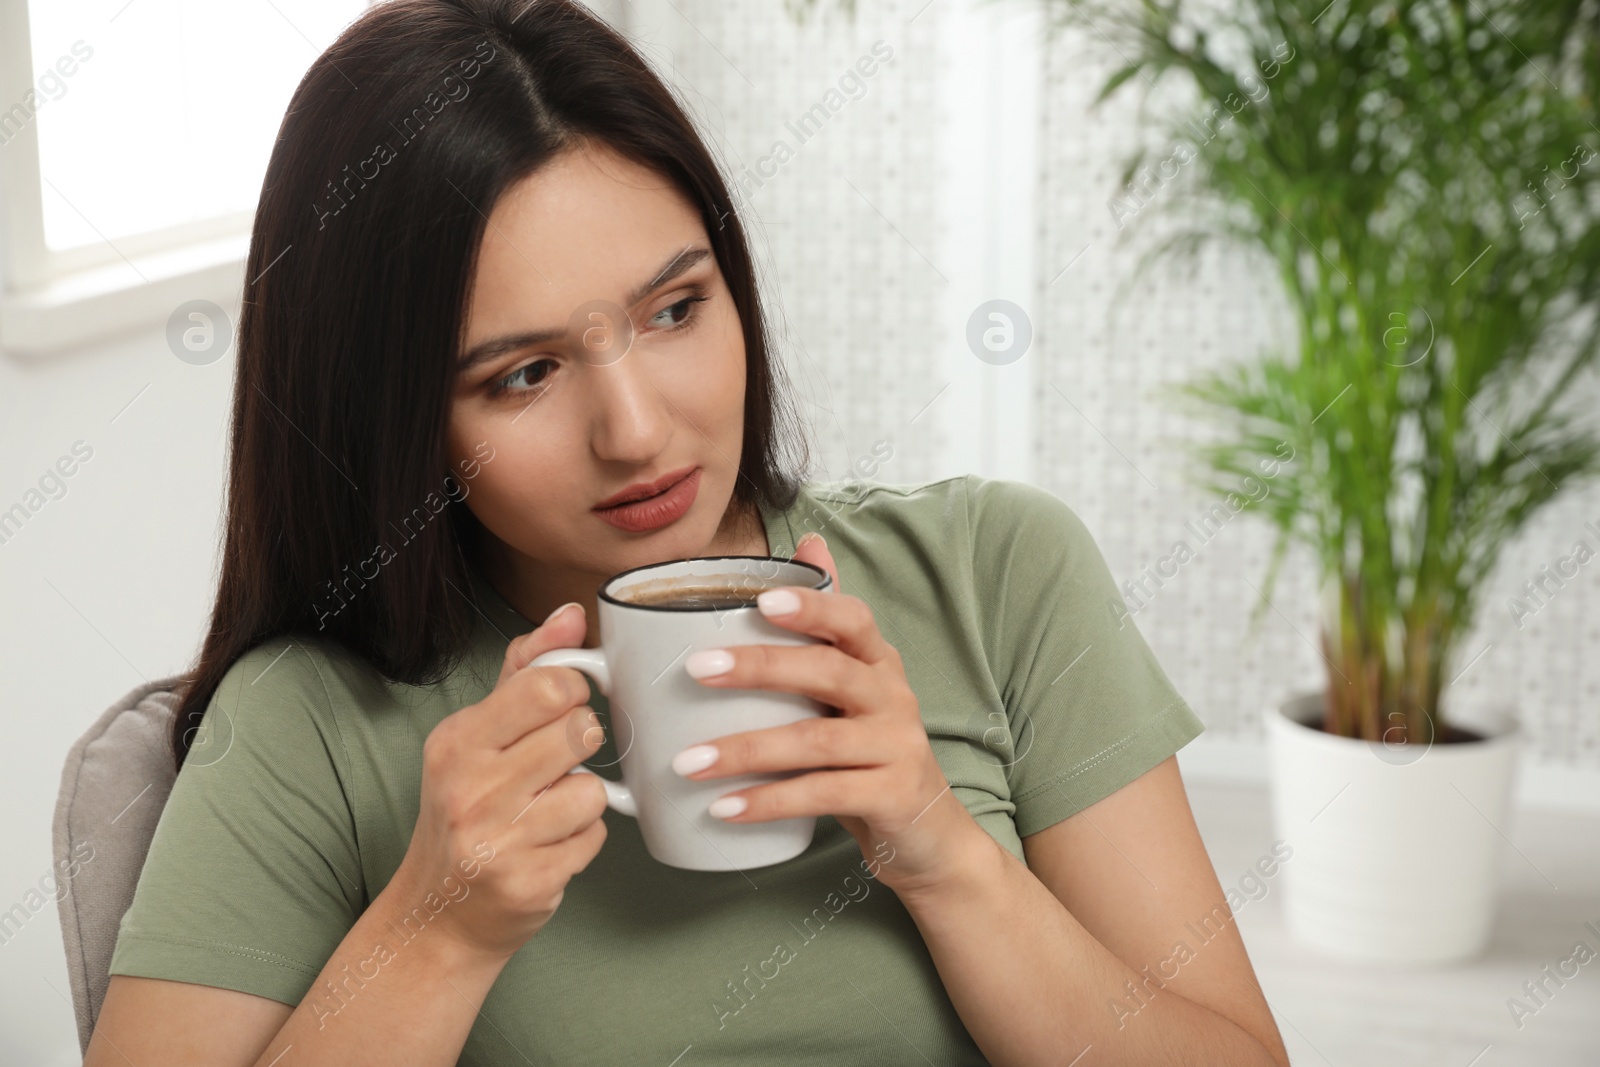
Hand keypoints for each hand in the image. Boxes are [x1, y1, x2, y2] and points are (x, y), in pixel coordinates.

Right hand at [390, 602, 608, 962]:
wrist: (438, 914)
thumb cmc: (466, 811)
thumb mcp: (477, 735)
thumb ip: (526, 670)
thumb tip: (571, 614)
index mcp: (457, 740)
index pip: (548, 685)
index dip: (574, 692)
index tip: (564, 706)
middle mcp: (469, 788)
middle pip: (579, 732)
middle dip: (581, 745)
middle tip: (557, 763)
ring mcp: (497, 840)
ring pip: (592, 790)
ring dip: (582, 800)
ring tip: (548, 811)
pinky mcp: (529, 882)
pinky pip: (594, 839)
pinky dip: (582, 841)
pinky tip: (548, 846)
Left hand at [673, 533, 986, 900]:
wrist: (928, 834)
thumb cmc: (871, 752)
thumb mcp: (852, 687)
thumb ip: (826, 623)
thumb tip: (810, 540)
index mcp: (877, 662)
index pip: (851, 619)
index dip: (810, 606)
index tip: (758, 603)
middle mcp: (892, 697)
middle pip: (828, 672)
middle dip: (759, 668)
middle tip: (696, 671)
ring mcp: (897, 747)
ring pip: (817, 741)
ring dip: (747, 750)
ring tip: (688, 762)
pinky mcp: (892, 796)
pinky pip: (823, 796)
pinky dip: (769, 802)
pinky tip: (724, 808)